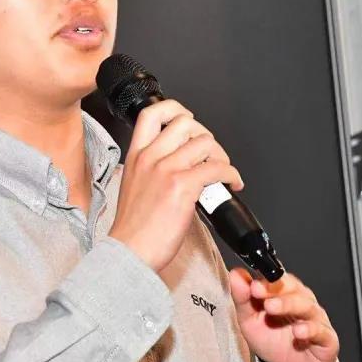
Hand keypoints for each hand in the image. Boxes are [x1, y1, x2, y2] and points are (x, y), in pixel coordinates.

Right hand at [108, 99, 243, 272]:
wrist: (129, 252)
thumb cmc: (133, 228)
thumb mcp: (133, 186)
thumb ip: (152, 168)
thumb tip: (181, 164)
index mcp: (136, 155)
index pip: (152, 113)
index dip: (174, 109)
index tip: (187, 119)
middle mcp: (150, 157)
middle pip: (186, 123)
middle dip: (205, 135)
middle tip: (210, 153)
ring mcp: (166, 170)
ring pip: (205, 143)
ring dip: (221, 156)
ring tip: (222, 172)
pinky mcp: (183, 186)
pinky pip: (217, 168)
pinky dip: (231, 174)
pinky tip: (232, 183)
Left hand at [229, 269, 338, 361]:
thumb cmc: (272, 340)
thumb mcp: (250, 321)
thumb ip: (242, 298)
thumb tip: (236, 274)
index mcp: (282, 292)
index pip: (275, 278)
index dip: (264, 280)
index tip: (252, 285)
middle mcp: (301, 299)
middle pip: (291, 288)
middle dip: (274, 289)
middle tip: (258, 292)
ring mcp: (315, 317)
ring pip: (305, 306)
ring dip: (288, 305)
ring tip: (271, 308)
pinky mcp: (326, 337)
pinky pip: (320, 330)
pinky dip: (310, 330)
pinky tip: (298, 332)